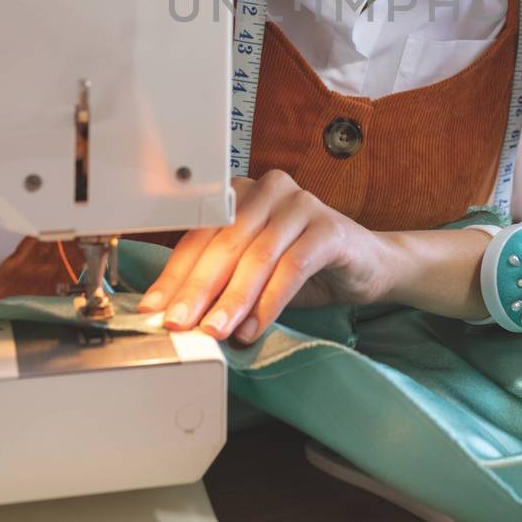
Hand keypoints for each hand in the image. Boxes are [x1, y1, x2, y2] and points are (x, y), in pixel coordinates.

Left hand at [139, 169, 393, 345]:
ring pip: (257, 256)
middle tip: (179, 325)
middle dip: (198, 290)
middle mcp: (269, 190)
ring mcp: (302, 204)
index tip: (153, 309)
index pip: (199, 234)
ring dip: (232, 300)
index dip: (175, 274)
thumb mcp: (253, 272)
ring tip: (215, 331)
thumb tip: (175, 315)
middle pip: (224, 243)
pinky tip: (254, 327)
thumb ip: (220, 282)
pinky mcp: (330, 228)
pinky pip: (293, 266)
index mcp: (241, 194)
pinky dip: (270, 302)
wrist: (368, 265)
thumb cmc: (304, 267)